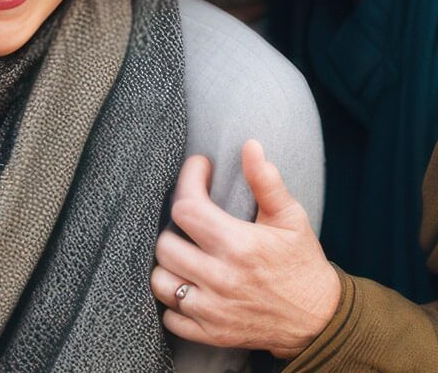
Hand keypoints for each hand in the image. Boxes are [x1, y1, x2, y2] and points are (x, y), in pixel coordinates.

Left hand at [150, 140, 339, 358]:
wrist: (320, 320)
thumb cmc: (301, 263)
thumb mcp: (291, 219)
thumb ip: (267, 182)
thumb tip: (250, 146)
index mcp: (239, 246)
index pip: (186, 208)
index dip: (187, 182)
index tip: (199, 171)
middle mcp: (221, 279)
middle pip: (165, 244)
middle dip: (174, 227)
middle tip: (191, 222)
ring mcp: (213, 310)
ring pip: (160, 281)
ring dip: (167, 265)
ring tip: (186, 253)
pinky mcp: (210, 334)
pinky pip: (170, 318)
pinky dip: (173, 303)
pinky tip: (188, 286)